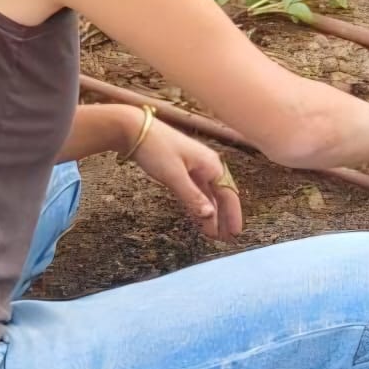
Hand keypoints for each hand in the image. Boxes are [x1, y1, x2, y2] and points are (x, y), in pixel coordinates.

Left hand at [131, 119, 242, 240]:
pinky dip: (197, 204)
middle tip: (224, 239)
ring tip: (212, 233)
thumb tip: (209, 215)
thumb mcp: (173, 175)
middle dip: (222, 217)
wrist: (133, 129)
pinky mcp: (181, 169)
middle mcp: (206, 165)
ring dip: (210, 213)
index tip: (234, 233)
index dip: (232, 214)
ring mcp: (194, 166)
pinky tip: (197, 217)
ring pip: (207, 194)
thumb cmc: (155, 148)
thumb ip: (192, 196)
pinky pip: (195, 190)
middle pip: (220, 195)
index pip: (228, 194)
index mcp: (210, 164)